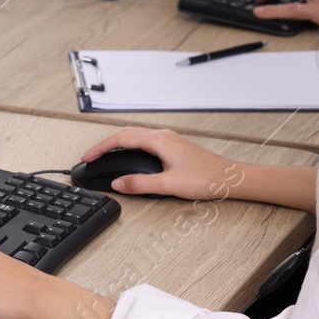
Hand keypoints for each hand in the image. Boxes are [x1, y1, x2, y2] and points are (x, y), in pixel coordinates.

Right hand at [76, 127, 241, 199]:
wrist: (230, 178)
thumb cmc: (207, 178)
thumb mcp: (169, 184)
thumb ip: (140, 184)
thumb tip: (119, 183)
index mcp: (159, 140)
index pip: (121, 138)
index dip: (100, 147)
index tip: (87, 157)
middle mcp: (163, 136)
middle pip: (126, 134)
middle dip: (106, 145)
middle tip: (91, 158)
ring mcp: (170, 140)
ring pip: (136, 137)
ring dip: (118, 145)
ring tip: (105, 158)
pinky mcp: (174, 148)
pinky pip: (146, 142)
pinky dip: (131, 148)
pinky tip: (130, 159)